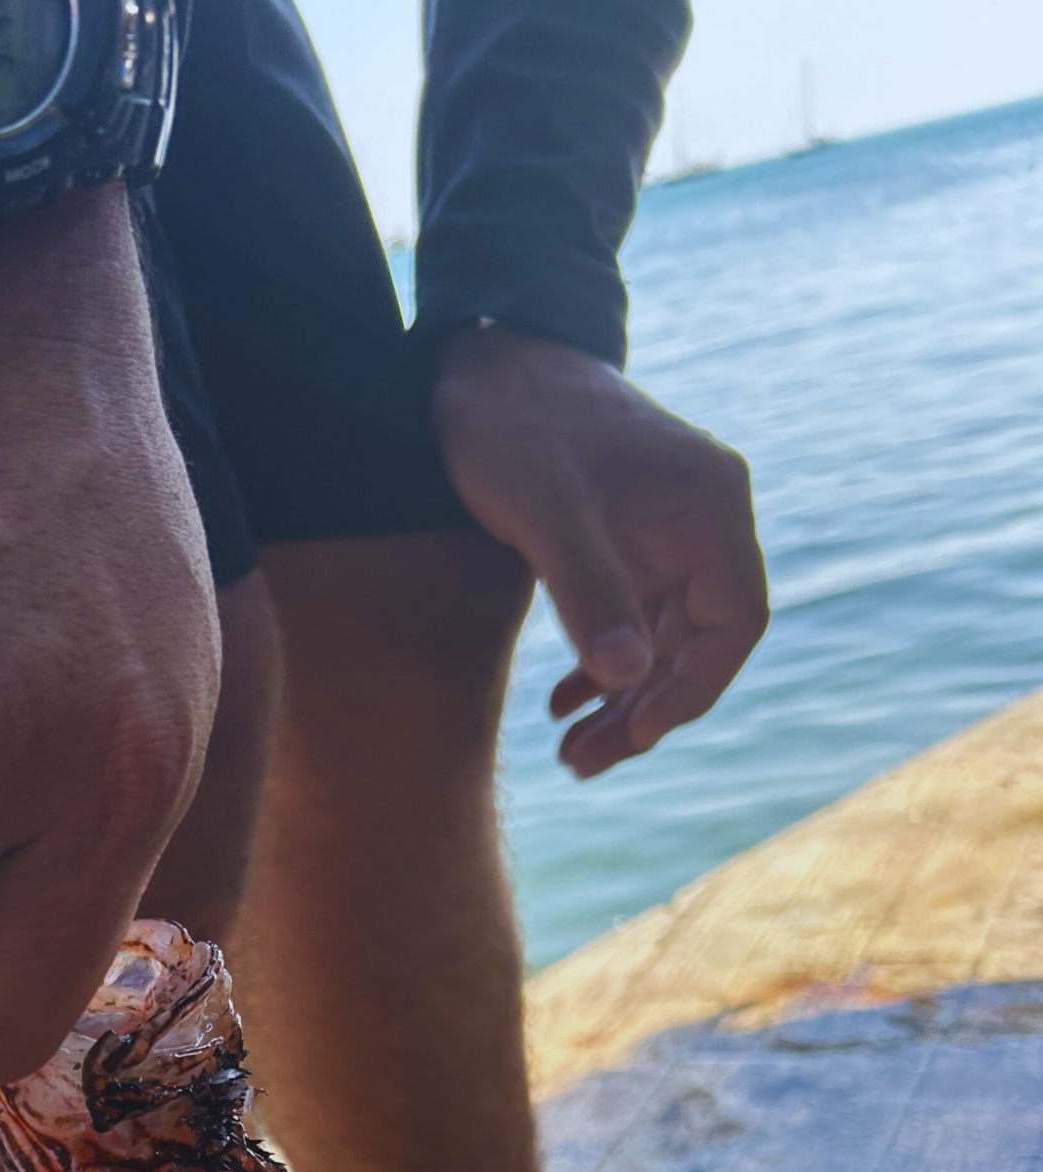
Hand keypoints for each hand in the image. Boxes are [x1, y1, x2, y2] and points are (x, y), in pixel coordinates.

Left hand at [431, 325, 768, 778]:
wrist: (481, 363)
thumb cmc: (513, 424)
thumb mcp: (546, 511)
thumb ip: (589, 591)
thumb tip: (631, 677)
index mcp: (709, 505)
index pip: (735, 620)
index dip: (693, 688)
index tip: (636, 734)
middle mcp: (701, 521)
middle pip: (700, 642)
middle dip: (648, 710)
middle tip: (584, 763)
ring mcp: (664, 533)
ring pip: (663, 641)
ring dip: (622, 702)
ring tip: (570, 752)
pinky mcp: (624, 542)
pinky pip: (630, 622)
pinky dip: (600, 669)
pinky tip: (561, 704)